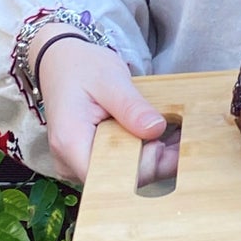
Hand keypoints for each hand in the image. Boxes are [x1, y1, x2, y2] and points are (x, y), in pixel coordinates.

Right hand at [34, 33, 174, 184]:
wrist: (60, 62)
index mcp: (71, 142)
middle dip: (152, 163)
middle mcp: (69, 162)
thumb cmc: (82, 67)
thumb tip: (156, 129)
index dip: (140, 166)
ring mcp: (77, 164)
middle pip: (116, 178)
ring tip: (175, 137)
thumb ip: (131, 106)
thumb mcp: (110, 79)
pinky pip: (116, 165)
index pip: (109, 175)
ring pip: (119, 174)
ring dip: (148, 158)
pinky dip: (138, 153)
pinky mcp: (87, 159)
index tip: (164, 145)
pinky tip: (160, 139)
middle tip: (180, 140)